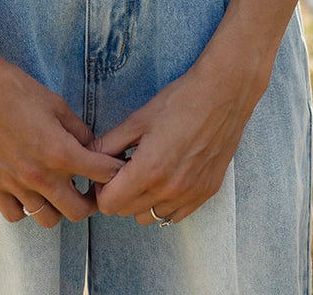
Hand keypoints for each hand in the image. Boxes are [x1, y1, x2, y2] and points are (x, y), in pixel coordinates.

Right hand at [0, 52, 124, 225]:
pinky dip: (26, 208)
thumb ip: (78, 130)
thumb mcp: (56, 104)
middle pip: (79, 211)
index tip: (114, 169)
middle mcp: (40, 176)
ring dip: (58, 206)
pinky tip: (29, 190)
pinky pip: (16, 215)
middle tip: (89, 187)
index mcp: (60, 152)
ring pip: (48, 218)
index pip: (103, 175)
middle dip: (90, 200)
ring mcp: (15, 184)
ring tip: (57, 188)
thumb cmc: (16, 89)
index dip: (114, 171)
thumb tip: (90, 147)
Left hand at [93, 57, 261, 225]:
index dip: (102, 188)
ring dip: (142, 200)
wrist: (222, 95)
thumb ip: (111, 142)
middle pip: (127, 211)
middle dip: (119, 192)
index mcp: (149, 169)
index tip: (107, 171)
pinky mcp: (206, 193)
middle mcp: (169, 189)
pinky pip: (174, 215)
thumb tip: (90, 155)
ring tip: (147, 171)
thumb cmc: (180, 101)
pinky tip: (167, 177)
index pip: (109, 204)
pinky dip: (164, 203)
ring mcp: (190, 194)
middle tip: (125, 166)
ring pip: (150, 216)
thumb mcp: (139, 118)